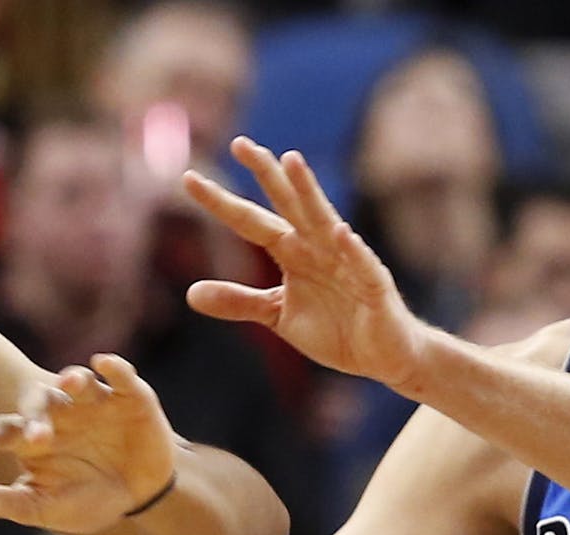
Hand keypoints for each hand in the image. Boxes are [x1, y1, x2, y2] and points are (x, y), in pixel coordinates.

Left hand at [0, 354, 178, 533]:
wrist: (140, 498)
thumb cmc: (84, 501)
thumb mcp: (37, 507)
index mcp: (29, 436)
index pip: (1, 430)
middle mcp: (58, 411)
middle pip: (39, 401)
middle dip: (38, 415)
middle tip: (40, 439)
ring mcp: (93, 401)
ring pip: (76, 380)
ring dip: (73, 379)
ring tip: (71, 383)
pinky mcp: (129, 395)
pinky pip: (119, 374)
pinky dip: (113, 367)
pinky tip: (103, 364)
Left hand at [183, 136, 430, 386]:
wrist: (381, 356)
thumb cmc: (335, 330)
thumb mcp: (277, 315)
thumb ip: (239, 301)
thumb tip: (190, 293)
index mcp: (292, 253)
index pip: (250, 221)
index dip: (221, 202)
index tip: (188, 178)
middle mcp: (317, 247)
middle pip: (286, 204)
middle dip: (265, 174)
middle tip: (239, 143)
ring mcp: (347, 261)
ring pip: (323, 220)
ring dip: (309, 191)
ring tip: (292, 161)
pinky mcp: (374, 285)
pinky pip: (362, 264)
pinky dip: (352, 249)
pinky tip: (340, 232)